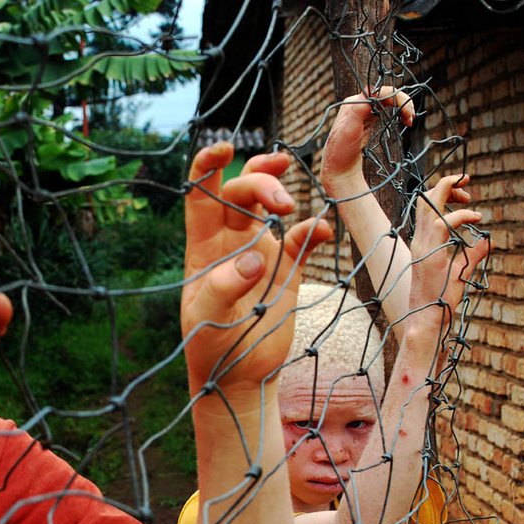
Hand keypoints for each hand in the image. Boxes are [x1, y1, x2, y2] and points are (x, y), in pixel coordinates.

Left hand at [182, 142, 332, 394]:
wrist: (239, 374)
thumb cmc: (210, 345)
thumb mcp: (205, 320)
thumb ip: (223, 288)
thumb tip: (253, 259)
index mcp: (203, 246)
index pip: (200, 194)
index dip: (207, 166)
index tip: (223, 149)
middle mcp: (231, 240)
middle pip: (241, 191)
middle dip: (258, 182)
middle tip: (280, 202)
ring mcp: (261, 250)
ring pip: (270, 204)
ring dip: (280, 192)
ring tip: (289, 206)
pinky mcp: (288, 268)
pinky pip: (303, 239)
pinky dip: (315, 229)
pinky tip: (323, 231)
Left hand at [322, 87, 414, 193]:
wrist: (338, 167)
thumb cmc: (341, 151)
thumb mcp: (348, 130)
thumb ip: (357, 110)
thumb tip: (369, 92)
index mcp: (354, 102)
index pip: (380, 91)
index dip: (397, 98)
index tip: (407, 113)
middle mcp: (358, 103)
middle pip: (386, 94)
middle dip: (402, 103)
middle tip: (411, 118)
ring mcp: (363, 111)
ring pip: (388, 102)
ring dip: (401, 108)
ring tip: (409, 121)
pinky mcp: (368, 120)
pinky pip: (386, 110)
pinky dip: (397, 113)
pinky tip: (404, 121)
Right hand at [406, 173, 488, 330]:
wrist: (428, 317)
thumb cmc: (441, 298)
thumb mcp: (461, 271)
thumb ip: (473, 254)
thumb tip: (488, 240)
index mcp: (423, 242)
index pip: (426, 206)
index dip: (444, 193)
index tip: (466, 196)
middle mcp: (420, 240)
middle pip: (424, 199)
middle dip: (445, 184)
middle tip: (466, 181)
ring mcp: (423, 246)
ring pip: (428, 205)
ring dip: (448, 191)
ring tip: (469, 192)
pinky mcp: (430, 254)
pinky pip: (442, 223)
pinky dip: (460, 216)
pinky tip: (475, 218)